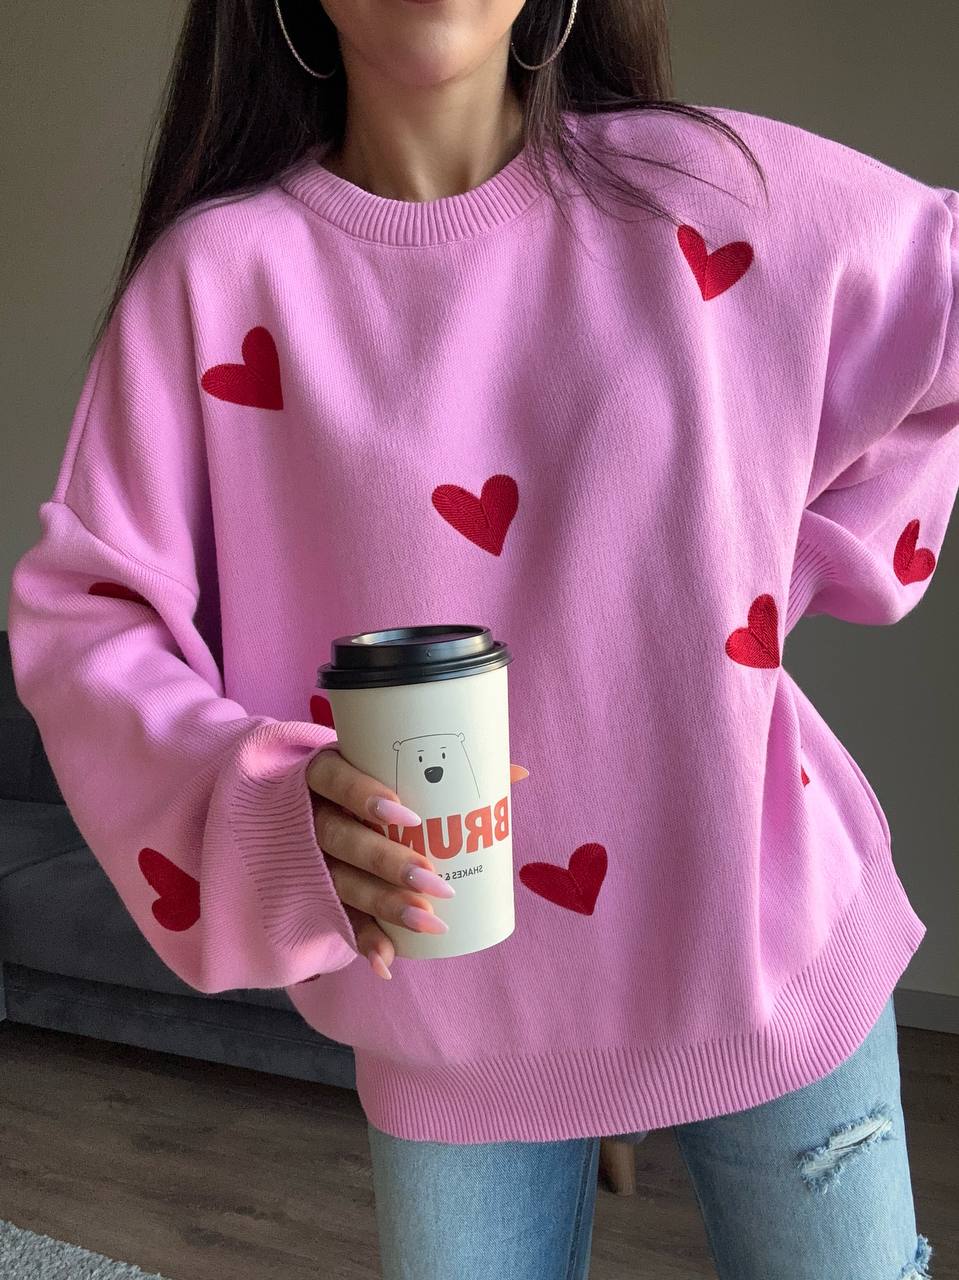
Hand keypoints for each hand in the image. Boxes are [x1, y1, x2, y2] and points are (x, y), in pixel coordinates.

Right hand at [305, 746, 453, 978]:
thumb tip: (518, 774)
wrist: (302, 811)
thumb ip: (446, 772)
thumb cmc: (366, 783)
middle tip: (433, 880)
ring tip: (427, 922)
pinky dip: (363, 941)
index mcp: (326, 775)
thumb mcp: (388, 769)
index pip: (335, 779)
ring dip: (383, 904)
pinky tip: (386, 962)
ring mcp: (312, 857)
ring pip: (341, 881)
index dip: (364, 796)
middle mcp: (312, 816)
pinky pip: (338, 918)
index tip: (407, 816)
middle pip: (342, 838)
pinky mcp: (318, 892)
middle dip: (388, 862)